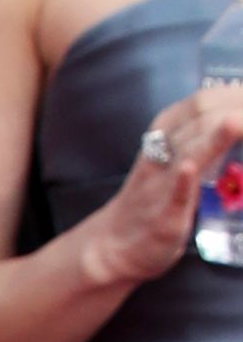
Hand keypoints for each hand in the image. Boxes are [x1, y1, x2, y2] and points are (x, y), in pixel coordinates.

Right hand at [92, 89, 242, 286]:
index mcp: (164, 136)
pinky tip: (188, 169)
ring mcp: (160, 187)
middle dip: (233, 110)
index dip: (232, 94)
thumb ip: (200, 139)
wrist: (112, 246)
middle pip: (198, 122)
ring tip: (236, 122)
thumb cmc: (151, 200)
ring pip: (187, 154)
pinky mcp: (163, 218)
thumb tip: (233, 119)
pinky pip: (172, 197)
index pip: (200, 103)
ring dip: (213, 139)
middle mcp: (161, 156)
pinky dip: (181, 182)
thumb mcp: (171, 159)